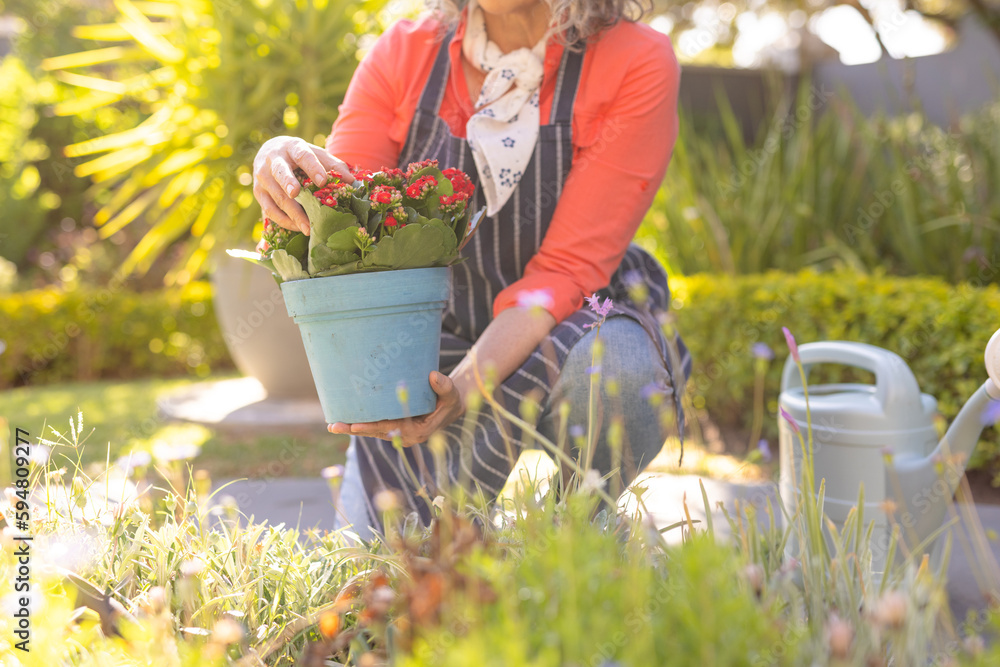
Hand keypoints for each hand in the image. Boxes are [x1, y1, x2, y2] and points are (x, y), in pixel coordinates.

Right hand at [252, 136, 354, 234]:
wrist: (270, 151)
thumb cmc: (300, 156)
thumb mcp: (316, 154)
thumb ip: (333, 165)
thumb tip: (352, 181)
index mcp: (291, 147)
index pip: (302, 155)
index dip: (312, 167)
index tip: (322, 181)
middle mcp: (273, 160)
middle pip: (280, 172)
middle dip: (288, 183)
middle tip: (296, 195)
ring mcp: (262, 177)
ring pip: (275, 196)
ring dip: (291, 213)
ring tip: (308, 228)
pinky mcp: (258, 192)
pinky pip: (269, 209)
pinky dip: (283, 220)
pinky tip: (297, 228)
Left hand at [327, 372, 463, 445]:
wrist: (451, 409)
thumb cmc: (450, 400)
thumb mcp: (451, 393)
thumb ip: (444, 386)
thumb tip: (432, 375)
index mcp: (417, 431)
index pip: (391, 429)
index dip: (373, 427)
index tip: (356, 424)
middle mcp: (405, 437)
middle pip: (376, 432)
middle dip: (355, 429)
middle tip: (334, 426)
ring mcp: (399, 434)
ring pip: (373, 432)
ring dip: (353, 429)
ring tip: (332, 425)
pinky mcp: (395, 429)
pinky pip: (375, 428)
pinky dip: (360, 425)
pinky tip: (343, 422)